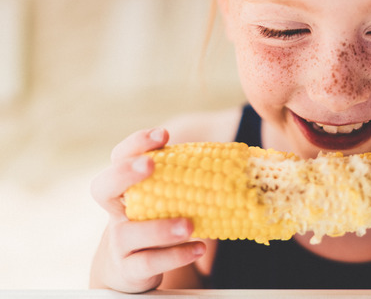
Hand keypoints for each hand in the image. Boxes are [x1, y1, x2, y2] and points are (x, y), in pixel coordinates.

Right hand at [90, 128, 204, 292]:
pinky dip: (175, 255)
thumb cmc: (160, 220)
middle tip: (150, 164)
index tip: (163, 134)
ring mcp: (119, 242)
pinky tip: (198, 247)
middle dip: (124, 173)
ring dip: (159, 227)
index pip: (119, 157)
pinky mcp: (130, 268)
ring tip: (189, 225)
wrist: (136, 266)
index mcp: (126, 187)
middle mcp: (117, 211)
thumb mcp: (170, 197)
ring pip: (128, 232)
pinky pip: (148, 262)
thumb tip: (234, 162)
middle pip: (103, 188)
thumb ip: (188, 179)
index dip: (136, 144)